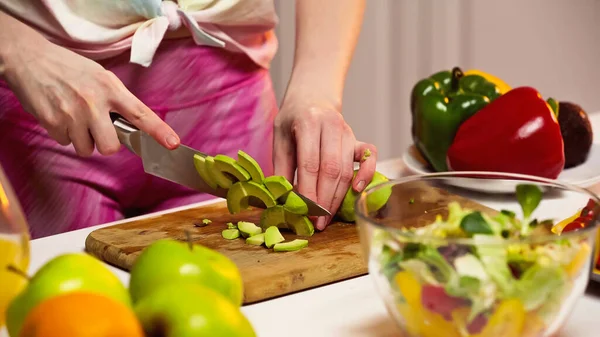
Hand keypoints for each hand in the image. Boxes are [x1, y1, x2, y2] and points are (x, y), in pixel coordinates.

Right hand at [1, 37, 179, 156]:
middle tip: (96, 128)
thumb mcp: (100, 76)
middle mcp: (94, 102)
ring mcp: (73, 114)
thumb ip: (117, 100)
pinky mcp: (53, 122)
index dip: (158, 131)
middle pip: (111, 146)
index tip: (173, 144)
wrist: (30, 59)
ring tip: (74, 117)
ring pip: (86, 149)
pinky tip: (59, 115)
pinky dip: (63, 133)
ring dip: (82, 139)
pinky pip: (66, 143)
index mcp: (111, 88)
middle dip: (105, 144)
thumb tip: (133, 125)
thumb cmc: (69, 69)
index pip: (140, 114)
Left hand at [273, 98, 376, 229]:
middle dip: (324, 200)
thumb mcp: (279, 138)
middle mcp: (331, 125)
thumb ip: (282, 167)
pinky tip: (357, 191)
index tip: (305, 213)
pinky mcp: (357, 139)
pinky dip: (366, 174)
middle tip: (317, 223)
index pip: (310, 163)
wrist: (312, 97)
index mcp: (308, 122)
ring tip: (326, 218)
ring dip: (337, 197)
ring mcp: (348, 132)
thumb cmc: (293, 120)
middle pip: (331, 169)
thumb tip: (284, 200)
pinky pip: (369, 157)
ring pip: (346, 169)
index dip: (309, 191)